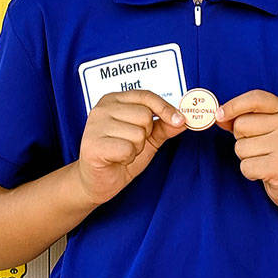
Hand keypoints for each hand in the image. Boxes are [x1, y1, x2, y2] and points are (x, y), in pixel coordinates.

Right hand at [77, 89, 186, 206]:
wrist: (98, 181)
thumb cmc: (120, 155)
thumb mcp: (147, 139)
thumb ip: (163, 127)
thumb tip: (184, 120)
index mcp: (114, 100)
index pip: (146, 96)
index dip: (165, 108)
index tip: (180, 120)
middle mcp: (102, 108)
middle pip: (144, 116)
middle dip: (145, 135)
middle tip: (130, 144)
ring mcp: (95, 125)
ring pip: (138, 134)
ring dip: (136, 149)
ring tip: (122, 152)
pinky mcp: (93, 145)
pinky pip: (127, 149)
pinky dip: (127, 158)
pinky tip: (116, 159)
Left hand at [218, 90, 277, 213]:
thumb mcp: (266, 128)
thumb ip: (243, 119)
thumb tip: (218, 117)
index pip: (256, 98)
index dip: (234, 105)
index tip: (219, 115)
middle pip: (241, 125)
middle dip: (241, 138)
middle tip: (260, 147)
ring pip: (240, 148)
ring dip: (246, 157)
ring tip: (264, 159)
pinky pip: (246, 166)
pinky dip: (250, 172)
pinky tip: (264, 172)